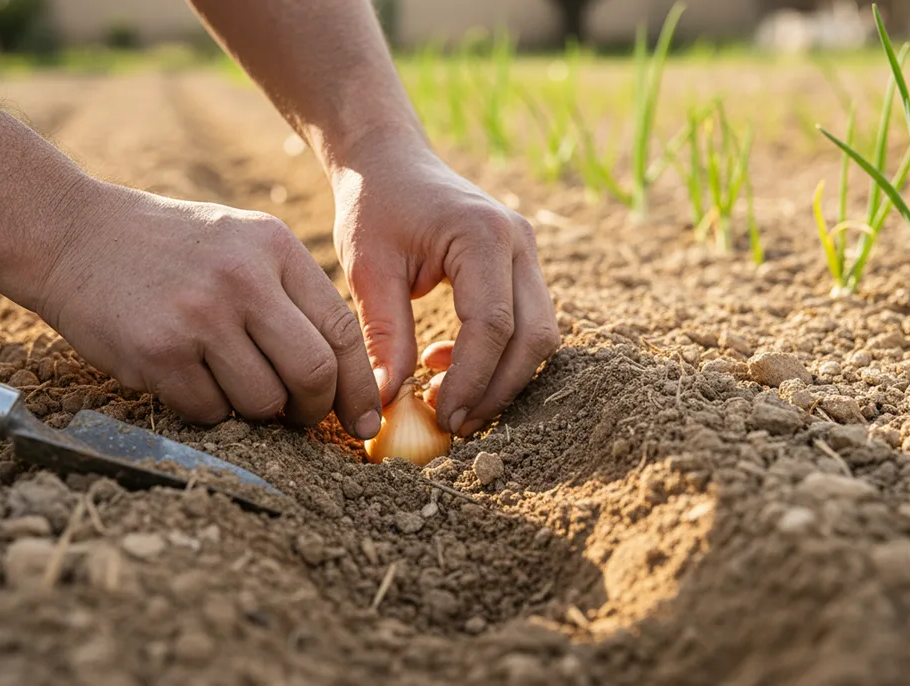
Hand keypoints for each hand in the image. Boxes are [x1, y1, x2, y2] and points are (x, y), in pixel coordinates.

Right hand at [30, 183, 382, 438]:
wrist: (72, 233)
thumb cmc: (169, 248)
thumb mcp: (241, 242)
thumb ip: (291, 296)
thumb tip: (342, 377)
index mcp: (274, 248)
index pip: (342, 331)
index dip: (359, 387)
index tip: (365, 423)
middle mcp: (243, 278)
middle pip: (313, 373)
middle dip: (313, 411)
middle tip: (298, 419)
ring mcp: (200, 316)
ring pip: (262, 401)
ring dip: (255, 412)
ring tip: (229, 384)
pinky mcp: (159, 351)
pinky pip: (209, 411)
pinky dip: (207, 410)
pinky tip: (186, 378)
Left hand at [330, 137, 559, 436]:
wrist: (390, 162)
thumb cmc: (374, 208)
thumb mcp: (369, 270)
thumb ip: (383, 335)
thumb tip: (387, 403)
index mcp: (481, 235)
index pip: (492, 324)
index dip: (472, 380)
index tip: (443, 417)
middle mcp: (519, 241)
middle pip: (534, 335)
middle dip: (497, 389)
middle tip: (453, 423)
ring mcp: (528, 252)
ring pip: (540, 334)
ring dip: (502, 377)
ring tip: (446, 398)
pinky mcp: (523, 266)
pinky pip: (527, 323)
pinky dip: (498, 356)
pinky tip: (445, 362)